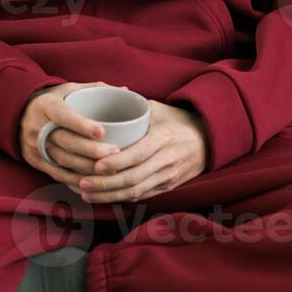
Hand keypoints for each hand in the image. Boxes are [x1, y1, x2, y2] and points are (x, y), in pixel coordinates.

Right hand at [19, 81, 122, 189]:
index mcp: (47, 105)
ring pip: (63, 159)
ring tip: (109, 169)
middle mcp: (38, 126)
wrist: (18, 115)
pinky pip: (57, 173)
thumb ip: (94, 89)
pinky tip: (92, 181)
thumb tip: (126, 89)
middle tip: (114, 152)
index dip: (82, 124)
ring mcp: (35, 146)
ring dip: (87, 166)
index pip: (64, 116)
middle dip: (90, 150)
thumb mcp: (67, 89)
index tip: (102, 131)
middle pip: (65, 141)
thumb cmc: (53, 101)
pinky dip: (74, 179)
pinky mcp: (36, 161)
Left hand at [76, 101, 208, 204]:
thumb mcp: (159, 109)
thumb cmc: (177, 121)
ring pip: (136, 191)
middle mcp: (167, 160)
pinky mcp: (168, 187)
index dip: (116, 163)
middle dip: (106, 184)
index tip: (95, 166)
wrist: (208, 140)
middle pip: (134, 178)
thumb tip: (105, 94)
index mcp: (164, 138)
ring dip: (109, 195)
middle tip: (82, 183)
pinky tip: (103, 197)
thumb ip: (134, 106)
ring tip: (86, 193)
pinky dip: (121, 198)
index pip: (138, 154)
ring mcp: (168, 176)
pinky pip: (142, 196)